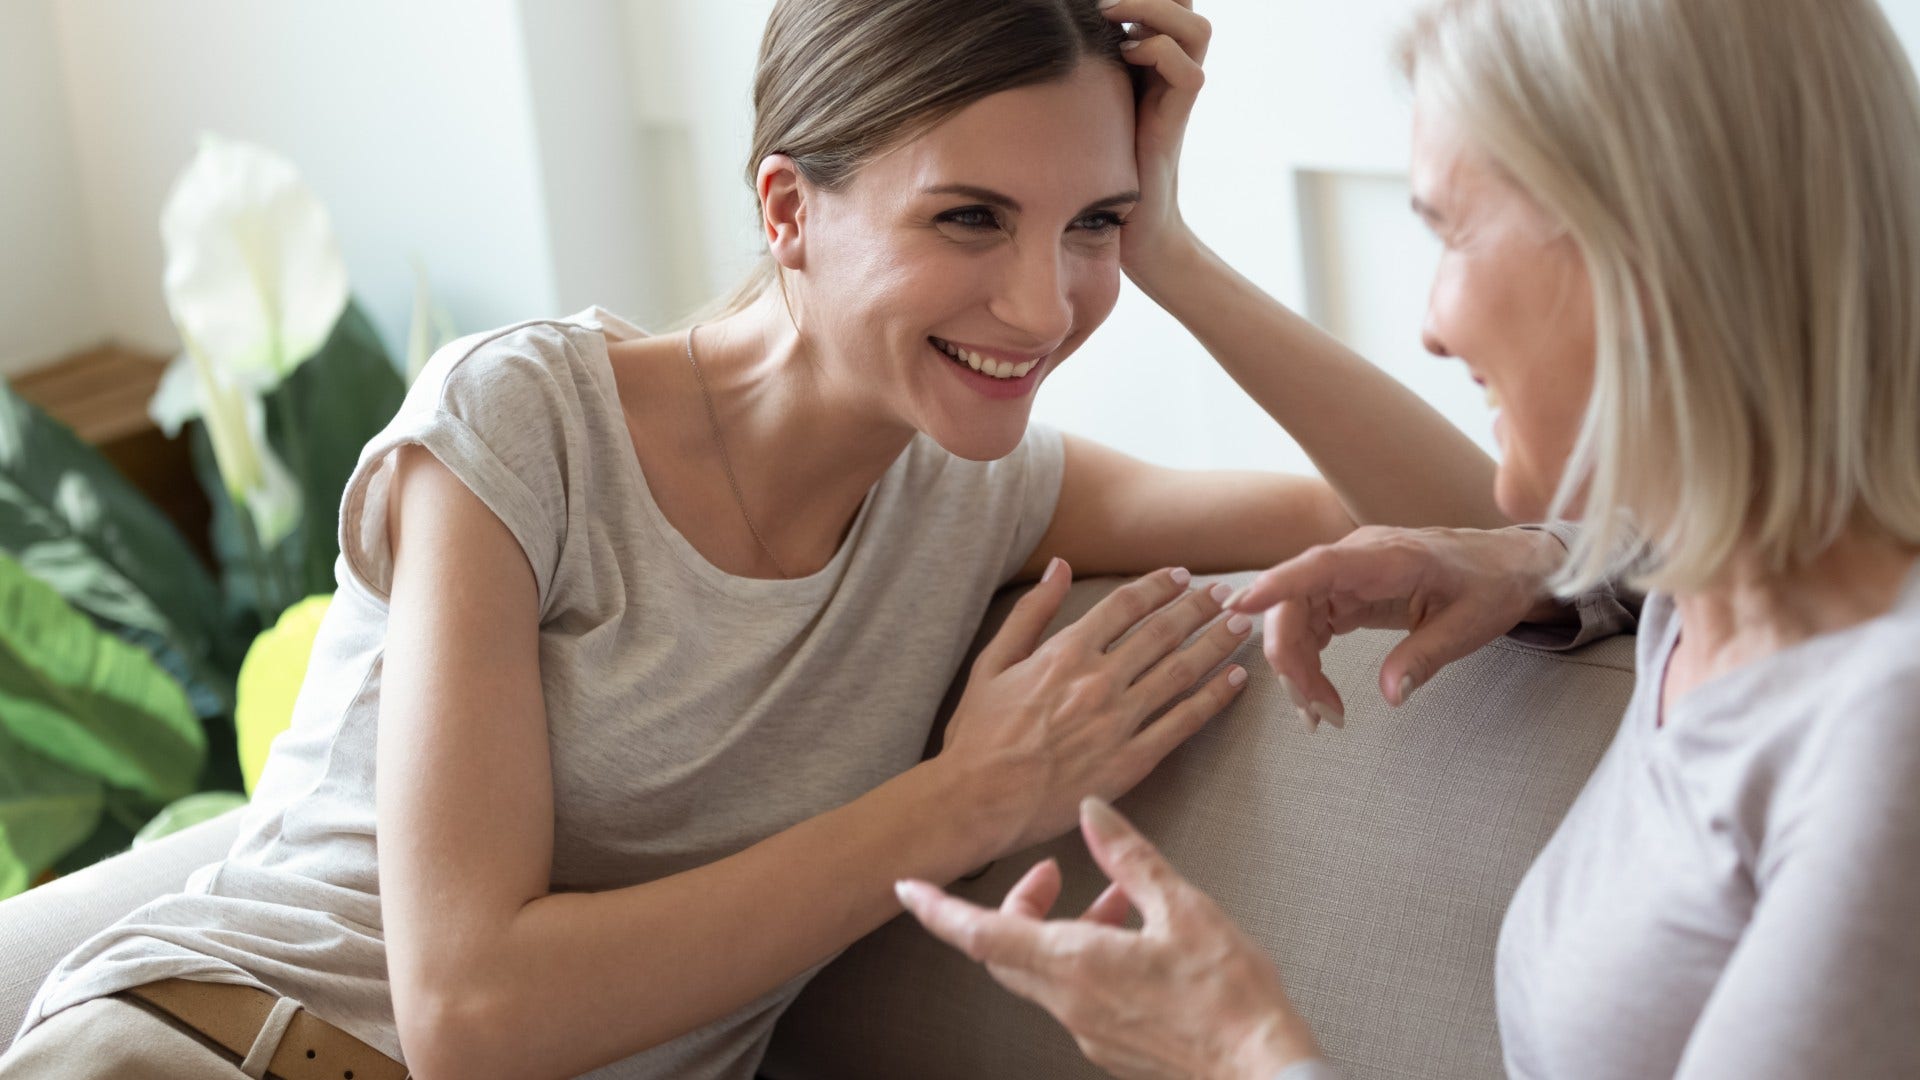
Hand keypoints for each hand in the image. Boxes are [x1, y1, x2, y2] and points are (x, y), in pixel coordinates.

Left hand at [897, 797, 1317, 1079]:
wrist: (1262, 1072)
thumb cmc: (1228, 996)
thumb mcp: (1183, 908)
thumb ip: (1129, 859)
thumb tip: (1093, 812)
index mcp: (1075, 965)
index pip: (982, 934)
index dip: (938, 910)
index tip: (907, 889)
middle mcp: (1069, 1003)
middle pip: (1008, 950)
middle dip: (1017, 905)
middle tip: (1046, 874)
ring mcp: (1088, 1031)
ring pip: (1046, 971)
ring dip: (1062, 928)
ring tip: (1115, 898)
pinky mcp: (1112, 1046)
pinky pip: (1077, 994)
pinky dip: (1087, 957)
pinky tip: (1134, 939)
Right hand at [938, 559, 1251, 854]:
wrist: (978, 800)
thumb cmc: (978, 735)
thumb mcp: (992, 662)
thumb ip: (1030, 612)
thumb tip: (1059, 566)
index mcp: (1065, 652)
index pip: (1125, 605)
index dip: (1159, 586)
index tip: (1182, 576)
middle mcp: (1099, 680)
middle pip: (1162, 632)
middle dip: (1199, 607)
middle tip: (1226, 594)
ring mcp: (1119, 721)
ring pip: (1181, 671)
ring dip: (1216, 644)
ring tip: (1240, 626)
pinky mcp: (1132, 761)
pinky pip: (1183, 723)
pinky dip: (1214, 698)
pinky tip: (1235, 681)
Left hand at [1101, 0, 1209, 271]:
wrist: (1131, 230)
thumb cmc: (1092, 175)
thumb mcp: (1080, 111)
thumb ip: (1077, 74)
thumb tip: (1043, 39)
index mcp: (1148, 63)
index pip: (1170, 5)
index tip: (1099, 5)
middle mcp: (1168, 74)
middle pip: (1188, 6)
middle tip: (1106, 7)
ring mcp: (1175, 96)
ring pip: (1198, 29)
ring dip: (1156, 15)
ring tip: (1115, 24)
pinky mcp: (1175, 122)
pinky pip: (1188, 74)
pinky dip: (1156, 55)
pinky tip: (1123, 62)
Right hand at [1226, 525, 1569, 727]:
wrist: (1508, 565)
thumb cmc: (1491, 586)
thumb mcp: (1469, 626)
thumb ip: (1425, 657)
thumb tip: (1390, 695)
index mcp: (1389, 557)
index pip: (1319, 565)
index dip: (1277, 583)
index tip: (1240, 604)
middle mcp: (1357, 559)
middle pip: (1294, 602)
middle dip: (1290, 659)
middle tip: (1315, 713)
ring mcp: (1347, 575)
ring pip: (1295, 617)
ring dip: (1296, 667)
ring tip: (1321, 715)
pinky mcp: (1347, 593)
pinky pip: (1310, 625)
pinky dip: (1308, 661)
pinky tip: (1319, 695)